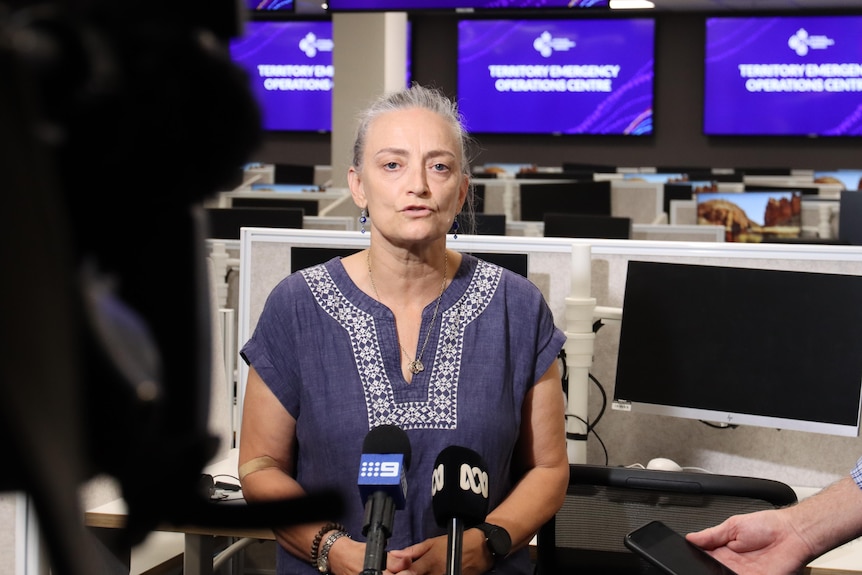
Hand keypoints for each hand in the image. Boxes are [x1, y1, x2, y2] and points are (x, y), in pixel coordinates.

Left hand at [386, 531, 491, 574]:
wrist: (481, 549)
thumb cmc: (456, 542)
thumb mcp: (432, 542)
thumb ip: (412, 551)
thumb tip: (393, 554)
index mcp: (430, 562)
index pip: (408, 573)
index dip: (396, 573)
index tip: (387, 572)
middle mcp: (436, 574)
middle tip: (395, 572)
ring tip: (410, 572)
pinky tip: (423, 574)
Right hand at [685, 509, 812, 574]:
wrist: (793, 534)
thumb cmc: (767, 525)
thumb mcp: (733, 525)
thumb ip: (711, 535)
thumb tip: (690, 538)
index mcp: (724, 551)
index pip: (704, 558)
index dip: (695, 559)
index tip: (687, 558)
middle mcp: (733, 566)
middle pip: (713, 571)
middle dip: (706, 569)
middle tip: (701, 565)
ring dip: (717, 574)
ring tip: (720, 568)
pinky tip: (732, 573)